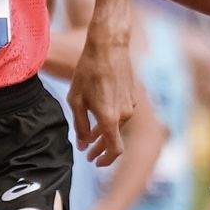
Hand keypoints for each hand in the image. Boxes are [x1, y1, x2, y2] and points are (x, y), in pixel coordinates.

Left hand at [66, 33, 136, 166]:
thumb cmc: (88, 72)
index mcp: (110, 118)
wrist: (108, 47)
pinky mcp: (133, 96)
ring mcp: (131, 105)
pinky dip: (112, 119)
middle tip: (89, 153)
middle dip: (101, 149)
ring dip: (105, 132)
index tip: (94, 162)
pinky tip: (100, 112)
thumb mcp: (76, 100)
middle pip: (115, 140)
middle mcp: (124, 115)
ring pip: (118, 126)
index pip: (114, 151)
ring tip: (90, 132)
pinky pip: (122, 114)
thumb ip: (80, 125)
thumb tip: (84, 144)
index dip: (105, 160)